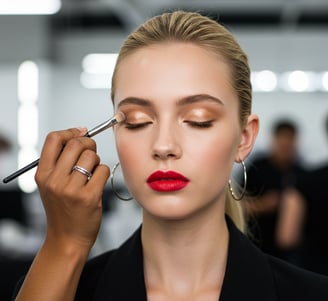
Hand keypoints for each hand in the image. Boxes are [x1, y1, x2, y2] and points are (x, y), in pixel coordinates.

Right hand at [35, 127, 109, 252]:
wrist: (67, 239)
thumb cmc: (63, 209)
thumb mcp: (51, 184)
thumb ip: (60, 160)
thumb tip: (81, 131)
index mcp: (42, 174)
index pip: (54, 139)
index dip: (70, 132)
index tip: (81, 133)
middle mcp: (54, 180)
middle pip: (76, 144)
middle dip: (89, 144)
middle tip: (91, 153)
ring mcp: (71, 189)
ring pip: (92, 156)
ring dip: (96, 162)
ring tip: (91, 174)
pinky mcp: (89, 197)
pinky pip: (103, 170)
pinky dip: (103, 174)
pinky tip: (97, 185)